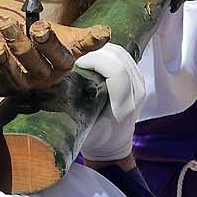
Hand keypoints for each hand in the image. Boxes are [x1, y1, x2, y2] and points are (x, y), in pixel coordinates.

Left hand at [0, 18, 110, 94]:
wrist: (33, 50)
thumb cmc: (52, 41)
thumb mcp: (71, 37)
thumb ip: (88, 37)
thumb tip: (105, 32)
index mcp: (63, 63)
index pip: (59, 56)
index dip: (50, 44)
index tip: (39, 27)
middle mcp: (44, 77)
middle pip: (34, 66)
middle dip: (21, 46)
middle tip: (8, 25)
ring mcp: (24, 85)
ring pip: (14, 78)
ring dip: (4, 60)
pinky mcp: (6, 88)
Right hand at [77, 44, 148, 162]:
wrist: (113, 146)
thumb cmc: (94, 139)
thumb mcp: (81, 127)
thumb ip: (75, 106)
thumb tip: (57, 81)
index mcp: (124, 106)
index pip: (116, 71)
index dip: (94, 61)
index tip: (74, 64)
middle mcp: (136, 93)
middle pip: (119, 57)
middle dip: (94, 52)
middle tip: (74, 58)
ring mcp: (140, 84)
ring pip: (122, 53)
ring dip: (100, 50)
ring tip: (81, 57)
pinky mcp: (137, 78)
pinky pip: (123, 56)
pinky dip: (106, 52)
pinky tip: (92, 58)